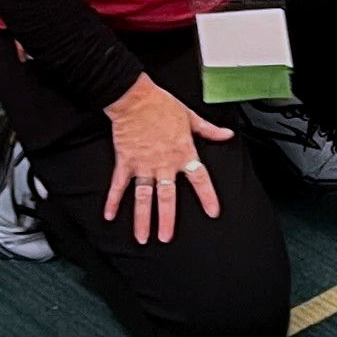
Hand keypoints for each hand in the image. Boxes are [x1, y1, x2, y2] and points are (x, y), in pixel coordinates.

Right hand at [102, 72, 234, 243]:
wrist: (135, 98)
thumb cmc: (163, 105)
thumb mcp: (191, 117)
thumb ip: (209, 130)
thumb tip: (227, 134)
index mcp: (183, 152)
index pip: (199, 178)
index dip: (207, 196)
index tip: (212, 213)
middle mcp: (164, 163)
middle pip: (167, 196)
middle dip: (167, 219)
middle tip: (166, 238)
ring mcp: (143, 165)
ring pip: (143, 197)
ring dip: (142, 219)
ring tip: (142, 239)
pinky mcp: (126, 162)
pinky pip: (119, 185)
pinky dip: (113, 201)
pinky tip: (109, 216)